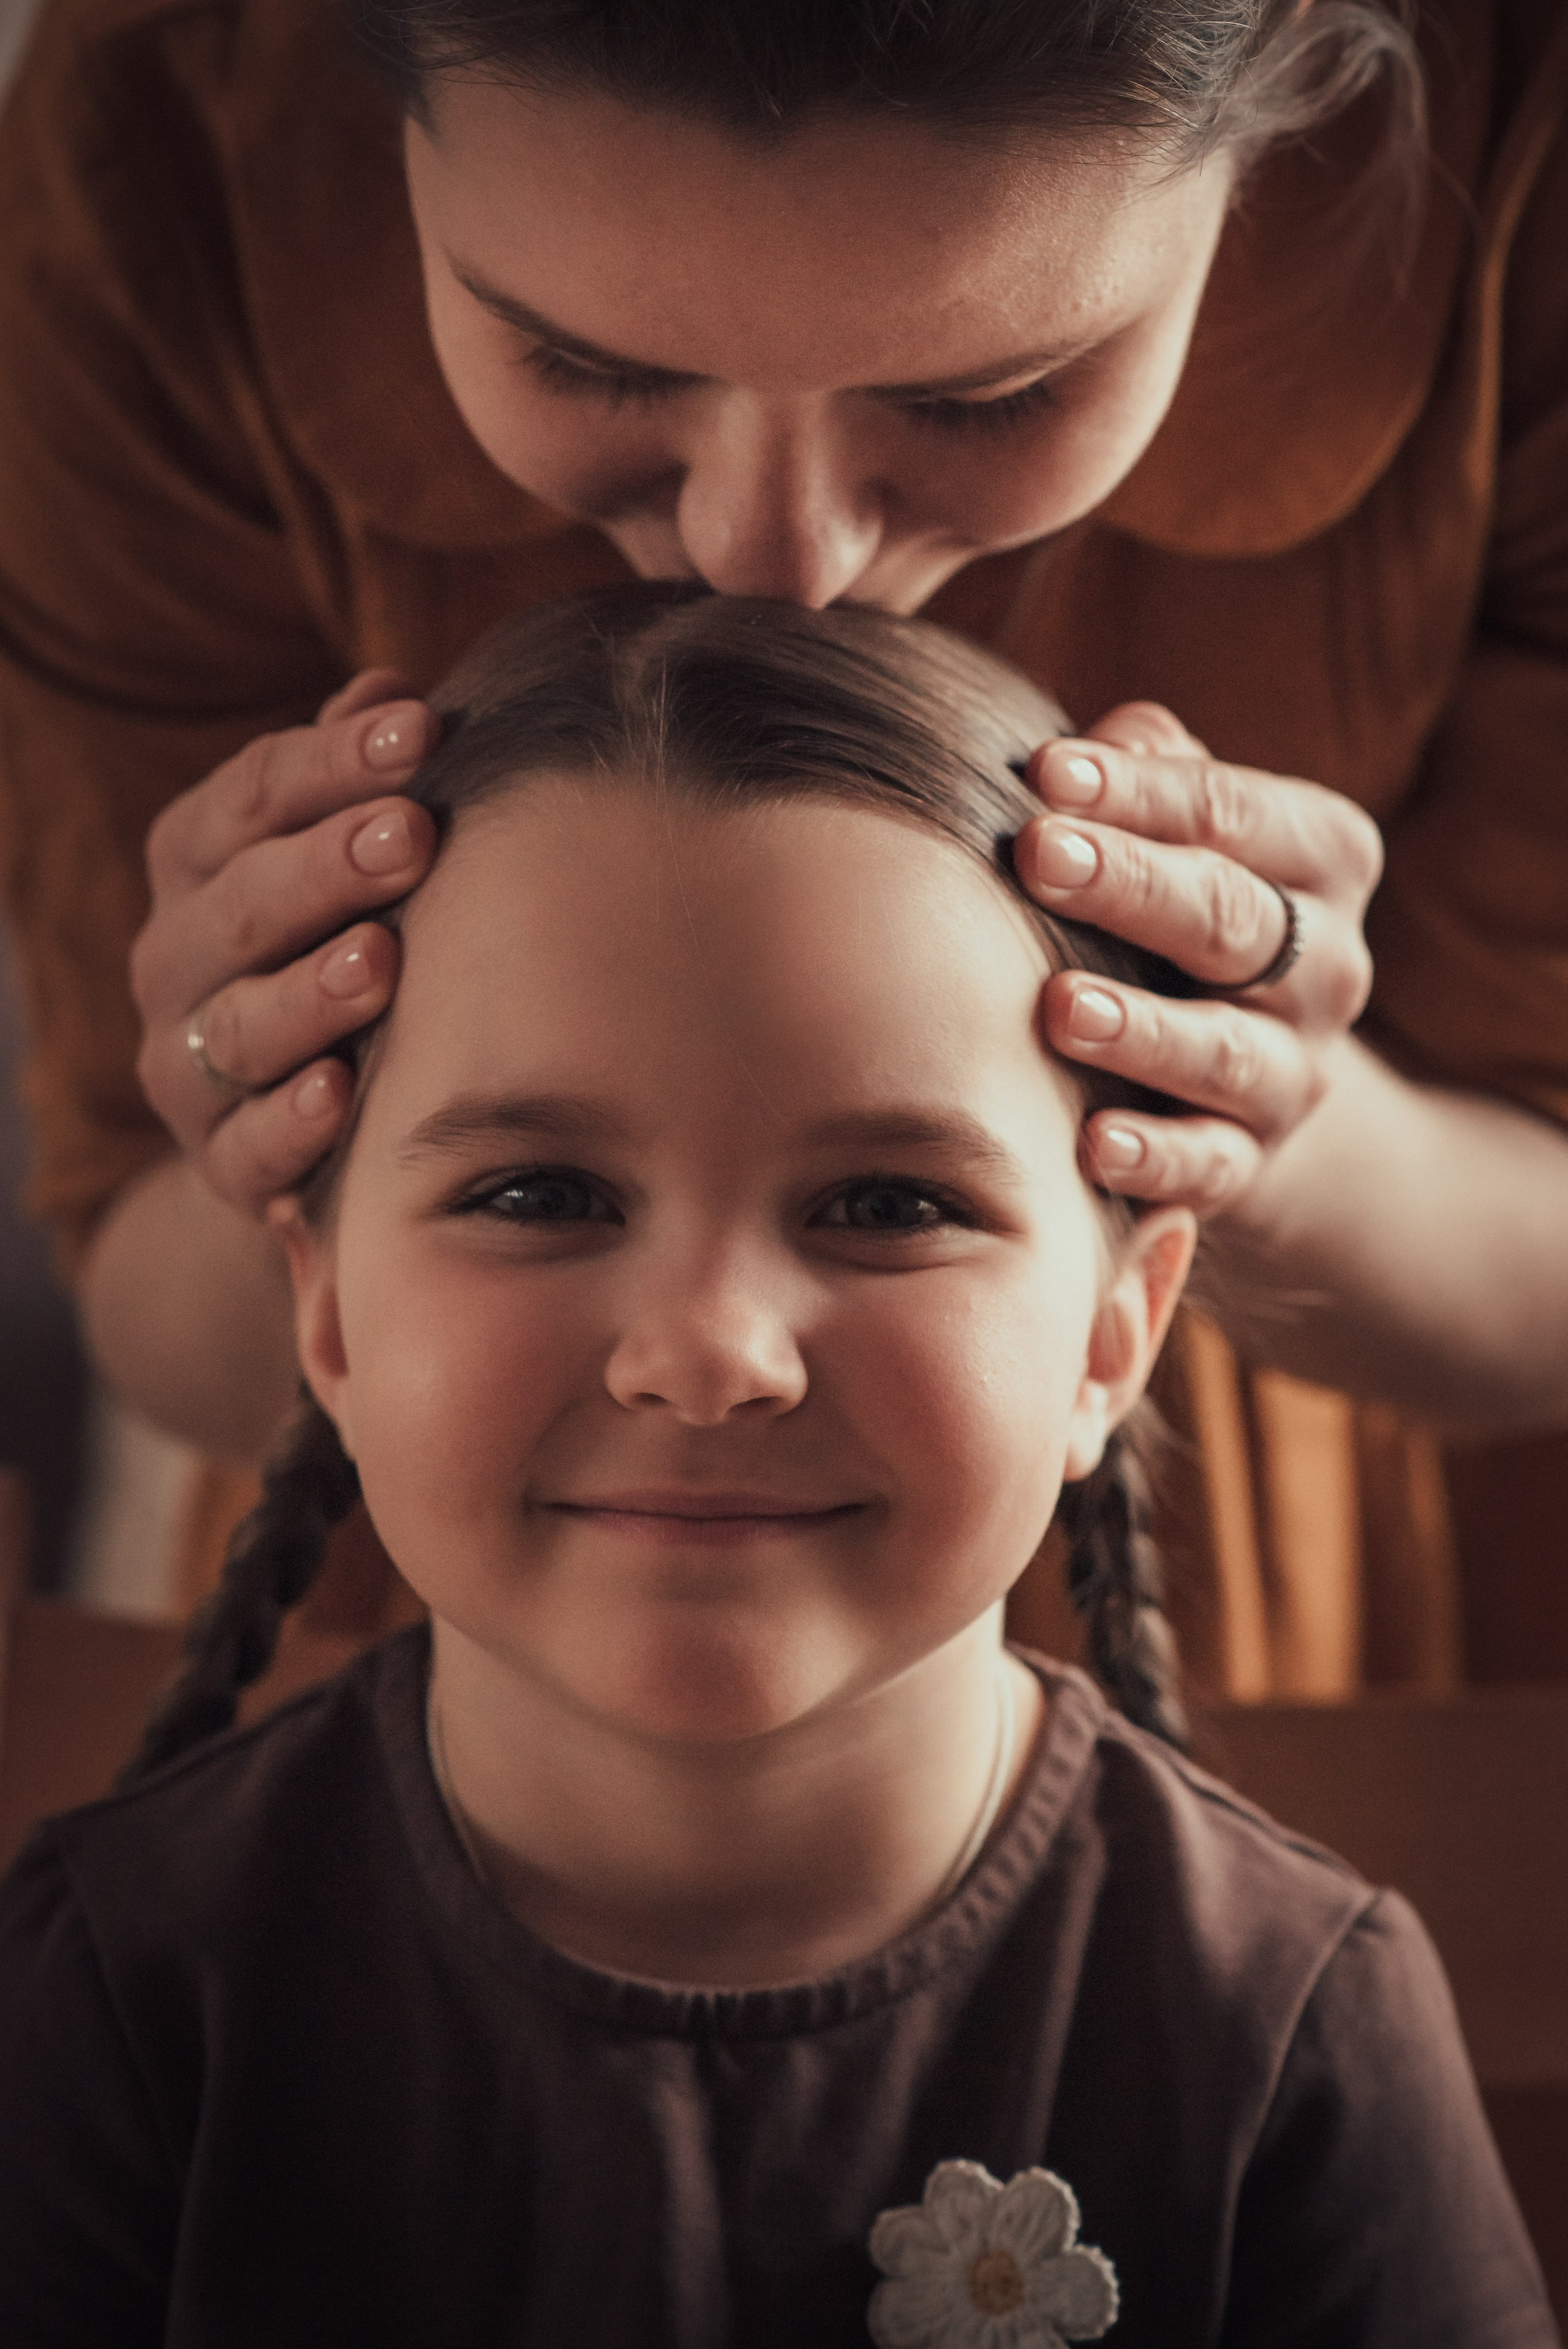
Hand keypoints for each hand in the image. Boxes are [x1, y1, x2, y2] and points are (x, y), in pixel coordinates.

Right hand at [131, 671, 438, 1217]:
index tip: (422, 728)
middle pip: (241, 906)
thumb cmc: (337, 947)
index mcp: (197, 866)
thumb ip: (353, 781)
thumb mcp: (339, 859)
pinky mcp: (221, 1163)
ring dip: (311, 993)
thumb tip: (386, 690)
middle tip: (412, 835)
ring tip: (381, 960)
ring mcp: (190, 1067)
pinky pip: (248, 1147)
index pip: (252, 797)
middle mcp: (175, 961)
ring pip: (241, 1026)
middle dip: (326, 868)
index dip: (333, 762)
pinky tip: (342, 1093)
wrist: (297, 1124)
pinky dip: (292, 1123)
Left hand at [1018, 703, 1382, 1210]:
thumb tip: (1107, 740)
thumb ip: (1158, 771)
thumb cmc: (1183, 908)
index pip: (1233, 813)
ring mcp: (1296, 1071)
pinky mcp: (1252, 1160)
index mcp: (1323, 859)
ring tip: (1059, 1007)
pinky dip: (1155, 1159)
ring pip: (1228, 1051)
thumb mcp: (1188, 830)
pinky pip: (1210, 1164)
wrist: (1247, 1071)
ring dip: (1143, 1029)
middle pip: (1233, 920)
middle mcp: (1328, 966)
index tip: (1045, 771)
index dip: (1141, 791)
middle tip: (1037, 854)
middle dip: (1133, 885)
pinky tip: (1090, 1145)